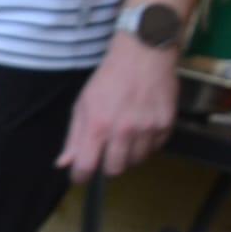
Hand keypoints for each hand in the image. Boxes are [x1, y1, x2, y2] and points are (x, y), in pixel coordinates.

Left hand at [56, 40, 177, 181]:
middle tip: (106, 153)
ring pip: (136, 161)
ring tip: (125, 138)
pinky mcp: (166, 124)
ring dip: (128, 155)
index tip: (80, 177)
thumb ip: (74, 137)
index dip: (81, 177)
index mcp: (98, 126)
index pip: (87, 167)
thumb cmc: (109, 79)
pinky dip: (147, 144)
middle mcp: (123, 131)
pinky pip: (155, 148)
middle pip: (115, 170)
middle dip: (107, 166)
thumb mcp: (83, 105)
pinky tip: (141, 129)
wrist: (143, 54)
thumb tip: (63, 164)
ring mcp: (147, 128)